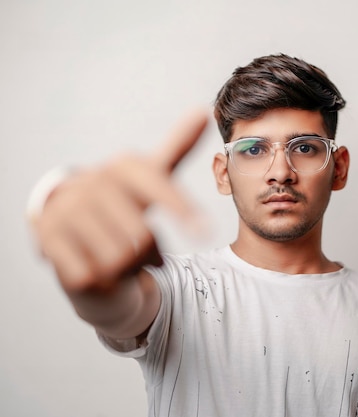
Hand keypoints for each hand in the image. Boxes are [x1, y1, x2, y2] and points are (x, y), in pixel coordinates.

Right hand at [33, 109, 207, 292]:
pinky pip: (92, 274)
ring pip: (117, 259)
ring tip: (116, 252)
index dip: (182, 210)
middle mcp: (92, 180)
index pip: (159, 187)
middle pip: (140, 236)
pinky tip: (95, 264)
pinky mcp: (47, 237)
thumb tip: (202, 111)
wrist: (75, 227)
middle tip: (139, 248)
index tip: (206, 232)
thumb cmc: (125, 202)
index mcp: (124, 165)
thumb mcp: (151, 176)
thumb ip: (177, 147)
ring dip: (125, 267)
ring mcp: (65, 208)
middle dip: (146, 252)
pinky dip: (102, 279)